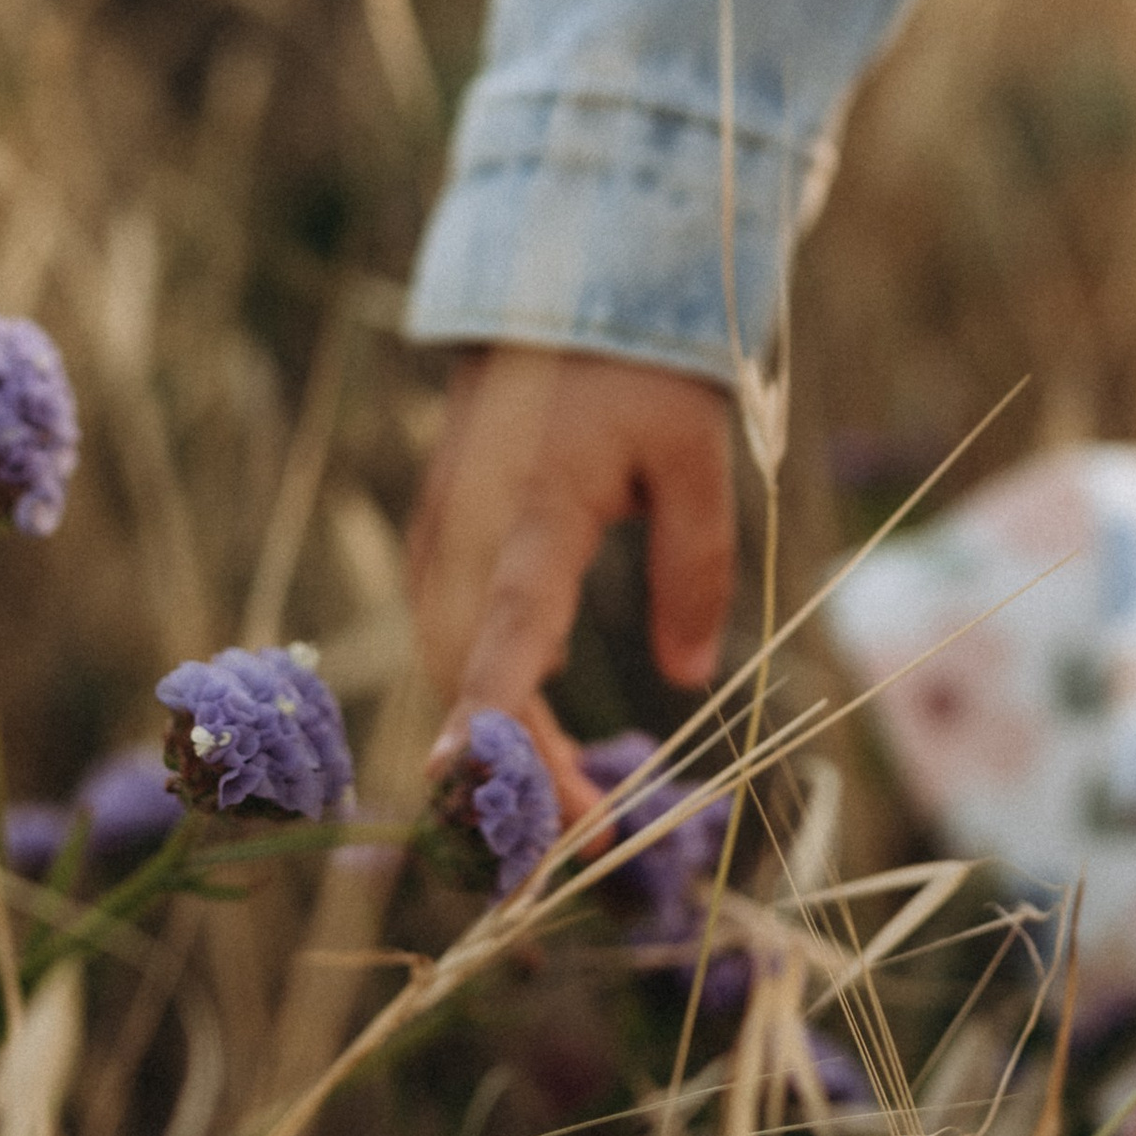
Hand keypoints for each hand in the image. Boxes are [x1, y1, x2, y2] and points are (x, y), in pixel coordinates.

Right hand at [407, 346, 735, 823]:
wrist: (555, 289)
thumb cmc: (637, 368)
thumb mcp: (696, 453)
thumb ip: (697, 565)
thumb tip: (687, 678)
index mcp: (535, 507)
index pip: (507, 625)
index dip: (490, 712)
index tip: (473, 786)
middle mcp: (469, 529)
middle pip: (471, 673)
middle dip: (516, 770)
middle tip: (588, 847)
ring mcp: (442, 532)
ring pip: (453, 663)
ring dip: (500, 743)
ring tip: (570, 816)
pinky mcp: (439, 537)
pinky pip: (451, 635)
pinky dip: (485, 696)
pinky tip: (534, 741)